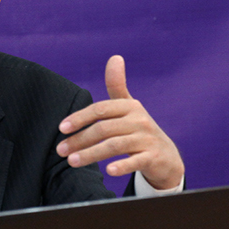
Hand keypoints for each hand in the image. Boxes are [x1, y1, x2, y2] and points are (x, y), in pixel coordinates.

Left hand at [57, 55, 183, 189]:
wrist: (167, 157)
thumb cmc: (140, 130)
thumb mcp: (130, 107)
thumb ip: (118, 86)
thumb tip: (115, 57)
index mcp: (130, 106)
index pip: (101, 109)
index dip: (80, 118)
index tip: (61, 128)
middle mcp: (139, 120)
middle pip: (104, 128)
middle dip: (80, 139)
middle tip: (61, 151)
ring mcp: (147, 139)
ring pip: (115, 145)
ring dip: (91, 154)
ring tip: (72, 162)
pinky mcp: (154, 157)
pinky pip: (136, 161)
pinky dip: (123, 166)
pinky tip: (108, 172)